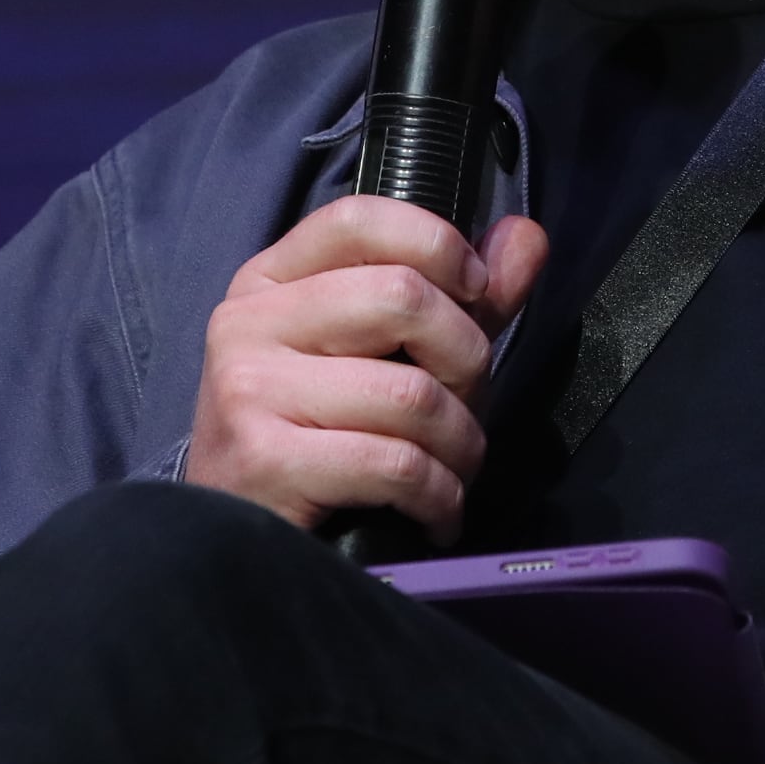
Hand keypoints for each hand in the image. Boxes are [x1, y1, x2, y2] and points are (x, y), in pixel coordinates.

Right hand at [183, 194, 549, 539]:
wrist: (239, 545)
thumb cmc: (318, 441)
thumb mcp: (382, 354)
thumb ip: (456, 296)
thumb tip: (525, 237)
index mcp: (271, 281)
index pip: (359, 218)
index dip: (437, 245)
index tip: (475, 291)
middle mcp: (249, 322)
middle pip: (402, 296)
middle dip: (466, 359)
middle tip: (466, 404)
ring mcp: (249, 389)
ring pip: (410, 392)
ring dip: (460, 444)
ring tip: (452, 470)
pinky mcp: (265, 459)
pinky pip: (395, 462)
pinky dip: (438, 495)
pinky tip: (433, 513)